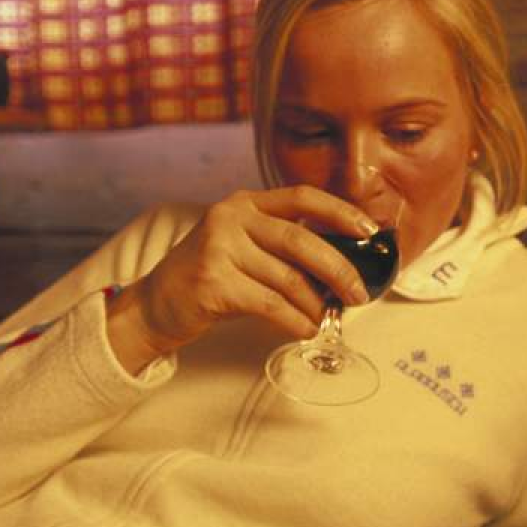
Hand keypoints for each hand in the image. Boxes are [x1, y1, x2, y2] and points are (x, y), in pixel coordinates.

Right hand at [106, 186, 378, 372]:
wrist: (155, 306)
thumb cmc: (212, 279)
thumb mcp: (245, 249)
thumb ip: (284, 249)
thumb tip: (343, 270)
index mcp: (245, 204)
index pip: (303, 197)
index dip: (341, 212)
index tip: (370, 231)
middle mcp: (231, 218)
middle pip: (302, 241)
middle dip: (339, 270)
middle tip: (358, 294)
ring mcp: (219, 248)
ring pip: (288, 279)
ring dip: (315, 305)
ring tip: (324, 319)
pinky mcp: (213, 281)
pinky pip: (271, 304)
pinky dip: (295, 321)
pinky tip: (305, 330)